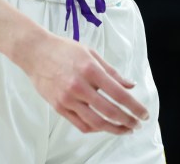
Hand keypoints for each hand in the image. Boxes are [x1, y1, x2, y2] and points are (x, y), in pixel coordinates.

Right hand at [19, 31, 149, 134]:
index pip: (118, 93)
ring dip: (114, 129)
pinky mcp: (59, 107)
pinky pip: (81, 124)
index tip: (144, 113)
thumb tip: (130, 85)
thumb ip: (112, 72)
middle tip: (137, 124)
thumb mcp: (91, 53)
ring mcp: (68, 99)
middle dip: (128, 121)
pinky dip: (95, 128)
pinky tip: (104, 126)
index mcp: (90, 69)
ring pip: (96, 122)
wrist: (36, 53)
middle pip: (109, 111)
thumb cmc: (65, 50)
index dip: (134, 106)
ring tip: (124, 129)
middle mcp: (79, 86)